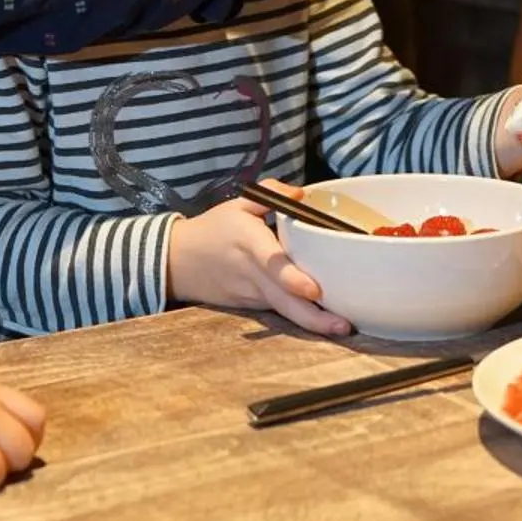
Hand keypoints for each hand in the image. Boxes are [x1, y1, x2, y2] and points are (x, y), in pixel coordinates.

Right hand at [167, 185, 350, 336]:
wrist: (177, 261)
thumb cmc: (212, 229)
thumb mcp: (237, 203)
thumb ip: (271, 194)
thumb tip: (302, 194)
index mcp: (249, 243)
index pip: (272, 264)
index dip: (292, 279)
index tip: (315, 290)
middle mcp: (252, 275)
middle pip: (284, 302)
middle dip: (314, 318)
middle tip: (344, 326)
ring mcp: (251, 295)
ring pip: (284, 312)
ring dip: (313, 322)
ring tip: (343, 327)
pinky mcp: (251, 307)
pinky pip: (278, 311)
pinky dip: (299, 317)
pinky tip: (322, 321)